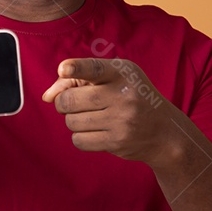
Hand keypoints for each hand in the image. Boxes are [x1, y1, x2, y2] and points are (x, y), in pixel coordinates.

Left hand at [42, 57, 184, 168]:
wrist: (165, 131)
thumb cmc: (132, 96)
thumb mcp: (115, 77)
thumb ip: (78, 78)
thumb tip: (46, 97)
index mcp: (122, 72)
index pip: (95, 68)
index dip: (76, 68)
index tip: (63, 69)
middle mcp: (122, 95)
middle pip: (70, 100)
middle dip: (64, 102)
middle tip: (75, 103)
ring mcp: (121, 120)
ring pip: (71, 121)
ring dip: (73, 119)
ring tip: (91, 116)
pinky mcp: (117, 142)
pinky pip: (79, 140)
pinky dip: (81, 136)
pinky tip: (96, 131)